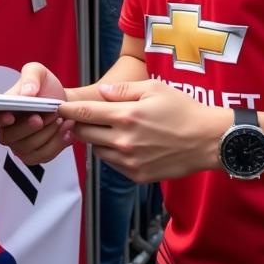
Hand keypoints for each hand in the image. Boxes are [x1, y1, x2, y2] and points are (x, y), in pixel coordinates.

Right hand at [0, 62, 71, 164]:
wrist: (65, 102)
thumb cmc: (46, 87)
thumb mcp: (38, 72)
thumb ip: (30, 77)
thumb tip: (26, 93)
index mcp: (1, 108)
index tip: (10, 116)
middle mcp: (7, 129)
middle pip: (7, 137)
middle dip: (27, 128)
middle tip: (42, 117)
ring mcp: (20, 145)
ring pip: (26, 148)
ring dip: (45, 134)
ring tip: (59, 118)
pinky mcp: (35, 155)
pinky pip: (43, 155)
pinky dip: (57, 143)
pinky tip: (66, 130)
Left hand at [59, 79, 226, 182]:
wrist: (207, 140)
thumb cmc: (182, 110)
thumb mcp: (153, 88)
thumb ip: (123, 89)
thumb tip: (101, 92)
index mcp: (126, 116)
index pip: (85, 113)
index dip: (66, 109)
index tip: (56, 107)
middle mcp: (124, 141)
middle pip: (84, 134)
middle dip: (78, 124)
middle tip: (80, 117)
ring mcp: (129, 161)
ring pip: (96, 150)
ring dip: (95, 140)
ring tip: (108, 129)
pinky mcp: (136, 175)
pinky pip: (112, 164)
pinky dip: (111, 153)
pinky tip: (124, 143)